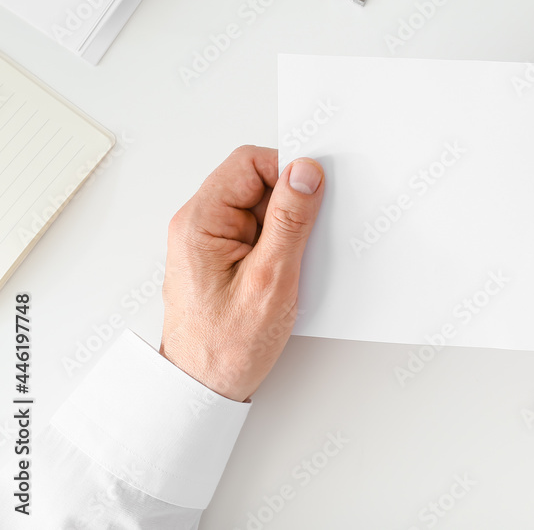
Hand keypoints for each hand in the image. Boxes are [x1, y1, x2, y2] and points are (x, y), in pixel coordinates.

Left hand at [160, 146, 324, 401]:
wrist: (201, 389)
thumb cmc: (225, 346)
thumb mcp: (271, 279)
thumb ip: (290, 221)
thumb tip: (305, 172)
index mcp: (201, 221)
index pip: (249, 163)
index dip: (287, 172)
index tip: (315, 197)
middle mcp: (199, 224)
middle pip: (256, 182)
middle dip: (290, 205)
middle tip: (305, 241)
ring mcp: (210, 241)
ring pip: (261, 208)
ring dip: (286, 229)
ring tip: (290, 266)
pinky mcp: (223, 257)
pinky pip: (259, 232)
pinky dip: (280, 245)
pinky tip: (286, 272)